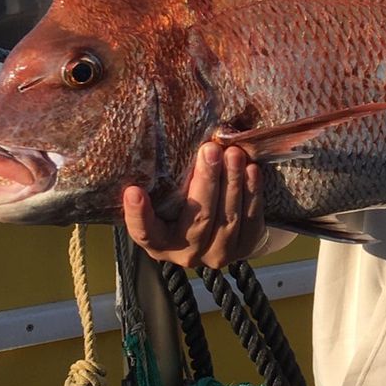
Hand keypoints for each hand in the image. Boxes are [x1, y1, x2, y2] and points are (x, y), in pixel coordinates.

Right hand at [122, 143, 267, 269]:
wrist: (220, 233)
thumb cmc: (183, 207)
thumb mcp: (166, 200)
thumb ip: (161, 181)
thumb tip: (149, 131)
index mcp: (158, 242)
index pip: (144, 232)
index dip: (139, 214)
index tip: (133, 190)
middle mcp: (186, 253)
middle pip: (198, 220)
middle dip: (206, 182)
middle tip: (210, 150)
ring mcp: (218, 254)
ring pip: (228, 220)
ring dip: (233, 183)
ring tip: (234, 153)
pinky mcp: (245, 248)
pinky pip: (251, 220)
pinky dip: (252, 193)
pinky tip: (251, 169)